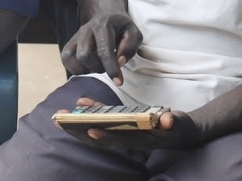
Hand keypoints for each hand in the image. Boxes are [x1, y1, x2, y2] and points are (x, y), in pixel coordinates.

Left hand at [57, 97, 202, 150]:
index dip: (105, 136)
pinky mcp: (122, 124)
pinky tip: (80, 103)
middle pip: (100, 137)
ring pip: (98, 129)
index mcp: (140, 139)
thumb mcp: (179, 123)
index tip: (89, 130)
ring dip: (79, 123)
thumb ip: (173, 122)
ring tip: (61, 114)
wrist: (182, 131)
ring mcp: (123, 132)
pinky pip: (104, 120)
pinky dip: (92, 112)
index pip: (120, 139)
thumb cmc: (180, 126)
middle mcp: (128, 138)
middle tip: (59, 120)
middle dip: (79, 130)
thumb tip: (169, 119)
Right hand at [61, 13, 142, 85]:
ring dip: (86, 69)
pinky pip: (65, 58)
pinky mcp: (70, 42)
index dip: (111, 68)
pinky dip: (75, 68)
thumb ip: (130, 47)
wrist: (108, 16)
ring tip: (98, 66)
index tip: (119, 81)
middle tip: (108, 67)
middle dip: (98, 68)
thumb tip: (119, 61)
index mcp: (103, 25)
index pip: (104, 50)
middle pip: (84, 55)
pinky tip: (88, 67)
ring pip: (72, 58)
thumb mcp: (134, 34)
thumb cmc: (122, 28)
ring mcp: (76, 35)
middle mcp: (86, 29)